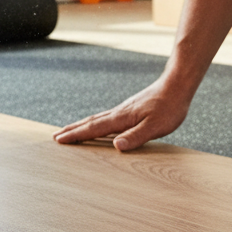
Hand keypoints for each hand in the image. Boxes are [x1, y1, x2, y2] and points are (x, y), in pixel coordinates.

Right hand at [53, 77, 191, 150]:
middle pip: (90, 122)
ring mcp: (123, 109)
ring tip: (69, 130)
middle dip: (72, 130)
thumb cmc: (169, 108)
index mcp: (121, 118)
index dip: (76, 135)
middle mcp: (118, 113)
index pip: (94, 128)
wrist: (176, 85)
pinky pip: (105, 117)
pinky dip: (94, 122)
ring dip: (81, 125)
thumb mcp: (156, 127)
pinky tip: (97, 125)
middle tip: (55, 137)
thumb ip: (136, 137)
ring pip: (96, 118)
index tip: (59, 140)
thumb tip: (115, 146)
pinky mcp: (129, 109)